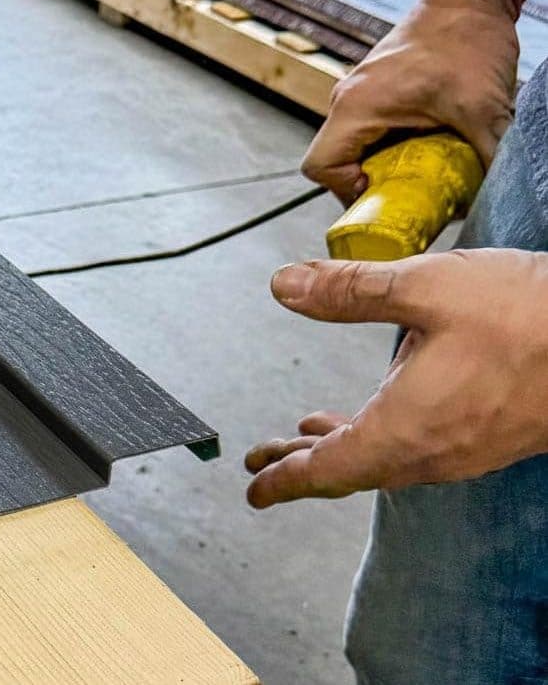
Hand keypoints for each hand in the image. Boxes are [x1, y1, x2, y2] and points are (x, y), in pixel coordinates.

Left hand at [245, 249, 547, 508]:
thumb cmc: (530, 318)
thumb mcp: (425, 289)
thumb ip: (349, 291)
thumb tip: (285, 286)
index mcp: (404, 429)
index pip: (326, 471)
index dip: (284, 481)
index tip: (255, 488)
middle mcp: (430, 453)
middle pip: (349, 470)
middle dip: (300, 463)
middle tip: (263, 460)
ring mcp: (463, 449)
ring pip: (384, 459)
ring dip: (341, 447)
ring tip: (307, 432)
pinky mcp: (487, 436)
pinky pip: (418, 447)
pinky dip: (381, 434)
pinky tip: (380, 409)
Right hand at [302, 0, 522, 202]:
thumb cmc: (465, 40)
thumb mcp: (482, 108)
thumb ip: (488, 156)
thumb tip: (493, 197)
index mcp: (356, 106)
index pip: (320, 167)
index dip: (342, 191)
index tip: (378, 194)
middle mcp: (348, 101)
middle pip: (335, 162)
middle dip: (367, 184)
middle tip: (404, 192)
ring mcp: (359, 94)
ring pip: (353, 148)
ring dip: (381, 165)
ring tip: (418, 170)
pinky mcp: (375, 91)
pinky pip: (368, 132)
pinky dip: (389, 147)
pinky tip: (424, 146)